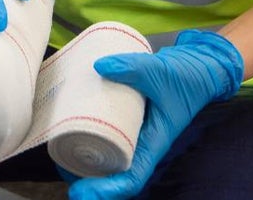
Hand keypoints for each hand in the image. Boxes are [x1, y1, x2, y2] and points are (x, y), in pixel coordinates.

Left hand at [67, 30, 243, 199]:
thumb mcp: (162, 71)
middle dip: (82, 175)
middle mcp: (141, 143)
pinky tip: (66, 123)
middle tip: (56, 161)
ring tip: (55, 146)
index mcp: (154, 144)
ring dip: (80, 157)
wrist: (197, 66)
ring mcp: (132, 131)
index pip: (130, 179)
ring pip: (104, 155)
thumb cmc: (186, 77)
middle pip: (110, 173)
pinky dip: (85, 132)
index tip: (80, 190)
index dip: (105, 190)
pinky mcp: (125, 117)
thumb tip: (100, 66)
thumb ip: (134, 67)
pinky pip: (104, 132)